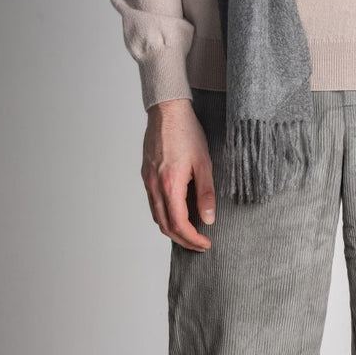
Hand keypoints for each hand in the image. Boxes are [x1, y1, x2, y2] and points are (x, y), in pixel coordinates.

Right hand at [142, 98, 216, 251]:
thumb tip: (209, 219)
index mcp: (170, 185)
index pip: (179, 224)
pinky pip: (153, 203)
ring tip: (190, 231)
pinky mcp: (146, 174)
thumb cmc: (187, 132)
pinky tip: (177, 211)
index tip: (205, 244)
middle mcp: (155, 186)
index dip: (193, 239)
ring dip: (172, 229)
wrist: (167, 110)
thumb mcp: (204, 162)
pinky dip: (164, 214)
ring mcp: (147, 181)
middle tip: (199, 244)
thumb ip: (206, 193)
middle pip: (165, 226)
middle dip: (182, 240)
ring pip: (156, 216)